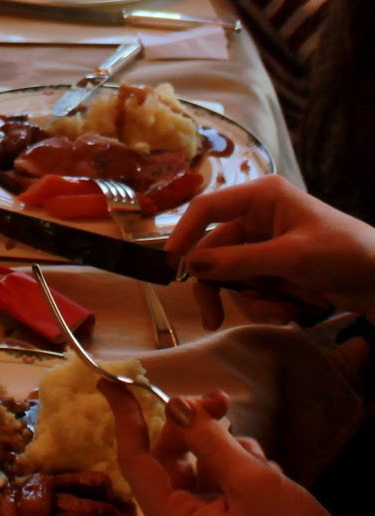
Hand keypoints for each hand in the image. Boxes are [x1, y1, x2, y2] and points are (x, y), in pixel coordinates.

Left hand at [101, 379, 374, 515]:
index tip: (113, 381)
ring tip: (263, 466)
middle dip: (195, 427)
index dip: (124, 417)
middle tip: (221, 399)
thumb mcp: (249, 483)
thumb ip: (208, 440)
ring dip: (230, 451)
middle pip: (171, 456)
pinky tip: (274, 479)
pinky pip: (227, 479)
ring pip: (203, 463)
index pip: (134, 459)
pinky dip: (247, 469)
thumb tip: (174, 405)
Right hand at [168, 175, 374, 329]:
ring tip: (284, 310)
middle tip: (212, 317)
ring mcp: (267, 248)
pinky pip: (254, 290)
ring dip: (253, 299)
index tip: (171, 263)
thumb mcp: (291, 256)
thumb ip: (240, 261)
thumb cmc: (344, 253)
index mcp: (261, 198)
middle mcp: (259, 219)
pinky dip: (269, 305)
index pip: (207, 208)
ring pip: (233, 277)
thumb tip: (192, 266)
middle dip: (220, 286)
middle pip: (215, 252)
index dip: (185, 233)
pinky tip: (295, 310)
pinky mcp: (277, 272)